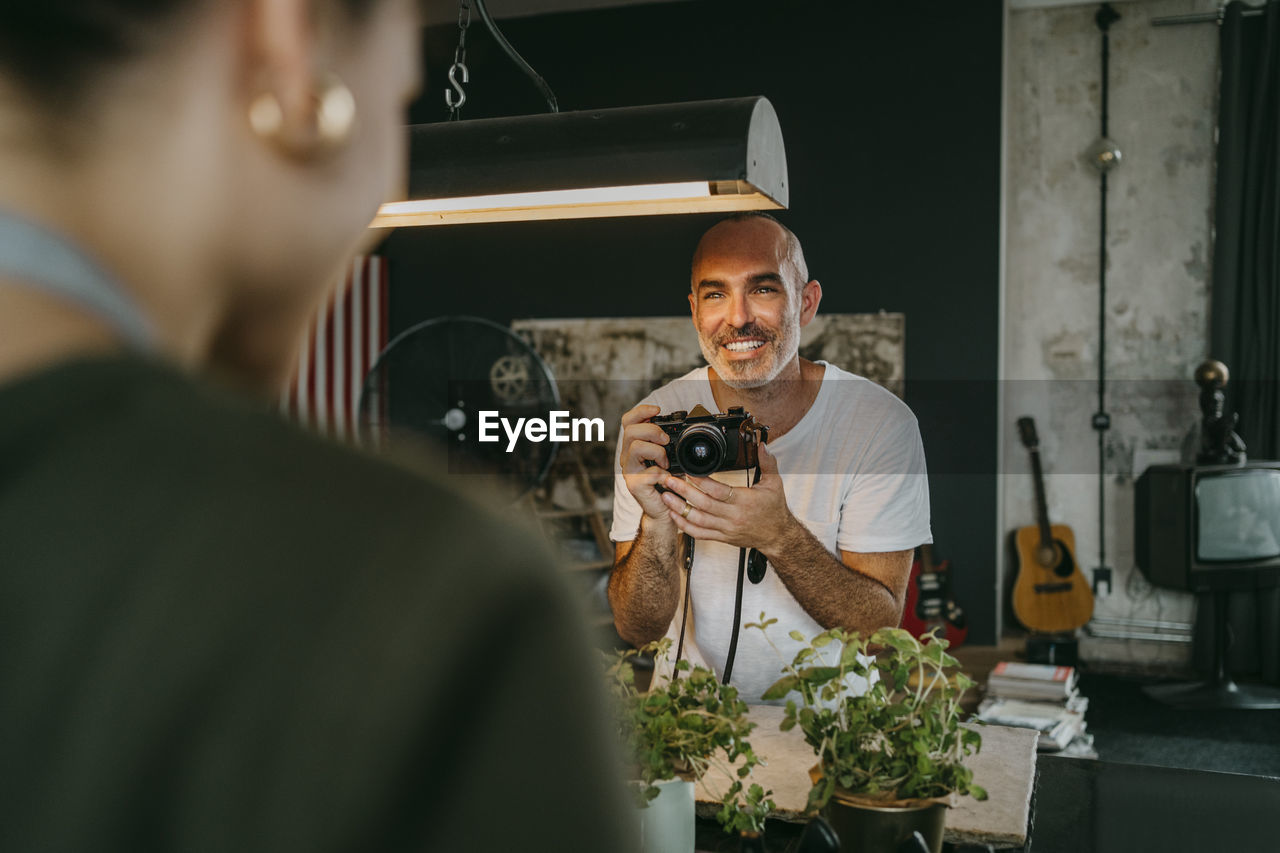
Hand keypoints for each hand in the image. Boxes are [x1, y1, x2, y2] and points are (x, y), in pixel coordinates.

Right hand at [619, 403, 672, 520]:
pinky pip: (648, 471)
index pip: (628, 421)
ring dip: (657, 451)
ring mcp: (629, 472)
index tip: (657, 410)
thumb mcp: (670, 458)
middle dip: (652, 430)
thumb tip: (682, 425)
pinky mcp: (635, 486)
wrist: (665, 511)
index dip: (641, 411)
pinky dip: (662, 473)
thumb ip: (668, 443)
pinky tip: (667, 478)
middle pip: (630, 431)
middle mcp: (627, 457)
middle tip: (666, 440)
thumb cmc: (668, 483)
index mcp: (633, 447)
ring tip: (667, 463)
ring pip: (636, 447)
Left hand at [659, 443, 796, 551]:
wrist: (778, 536)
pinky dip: (684, 525)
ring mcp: (726, 529)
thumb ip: (767, 463)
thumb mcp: (775, 483)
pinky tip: (674, 515)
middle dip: (683, 492)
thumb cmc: (774, 509)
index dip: (701, 481)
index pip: (718, 491)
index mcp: (744, 501)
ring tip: (665, 496)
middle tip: (669, 480)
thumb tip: (762, 446)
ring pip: (698, 520)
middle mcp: (733, 516)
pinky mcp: (722, 537)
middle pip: (703, 504)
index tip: (688, 471)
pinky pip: (699, 534)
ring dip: (679, 508)